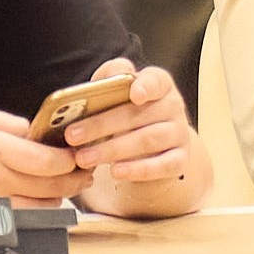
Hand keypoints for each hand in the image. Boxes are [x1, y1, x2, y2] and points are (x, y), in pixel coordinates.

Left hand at [38, 58, 202, 214]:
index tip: (134, 95)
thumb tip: (92, 88)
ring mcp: (179, 133)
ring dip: (112, 150)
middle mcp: (173, 106)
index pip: (155, 80)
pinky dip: (137, 170)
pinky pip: (162, 166)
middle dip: (102, 125)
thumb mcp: (117, 93)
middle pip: (139, 115)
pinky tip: (115, 172)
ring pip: (147, 140)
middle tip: (72, 135)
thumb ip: (107, 82)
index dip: (145, 86)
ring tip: (84, 158)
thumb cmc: (127, 113)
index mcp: (159, 83)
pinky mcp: (180, 159)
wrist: (152, 146)